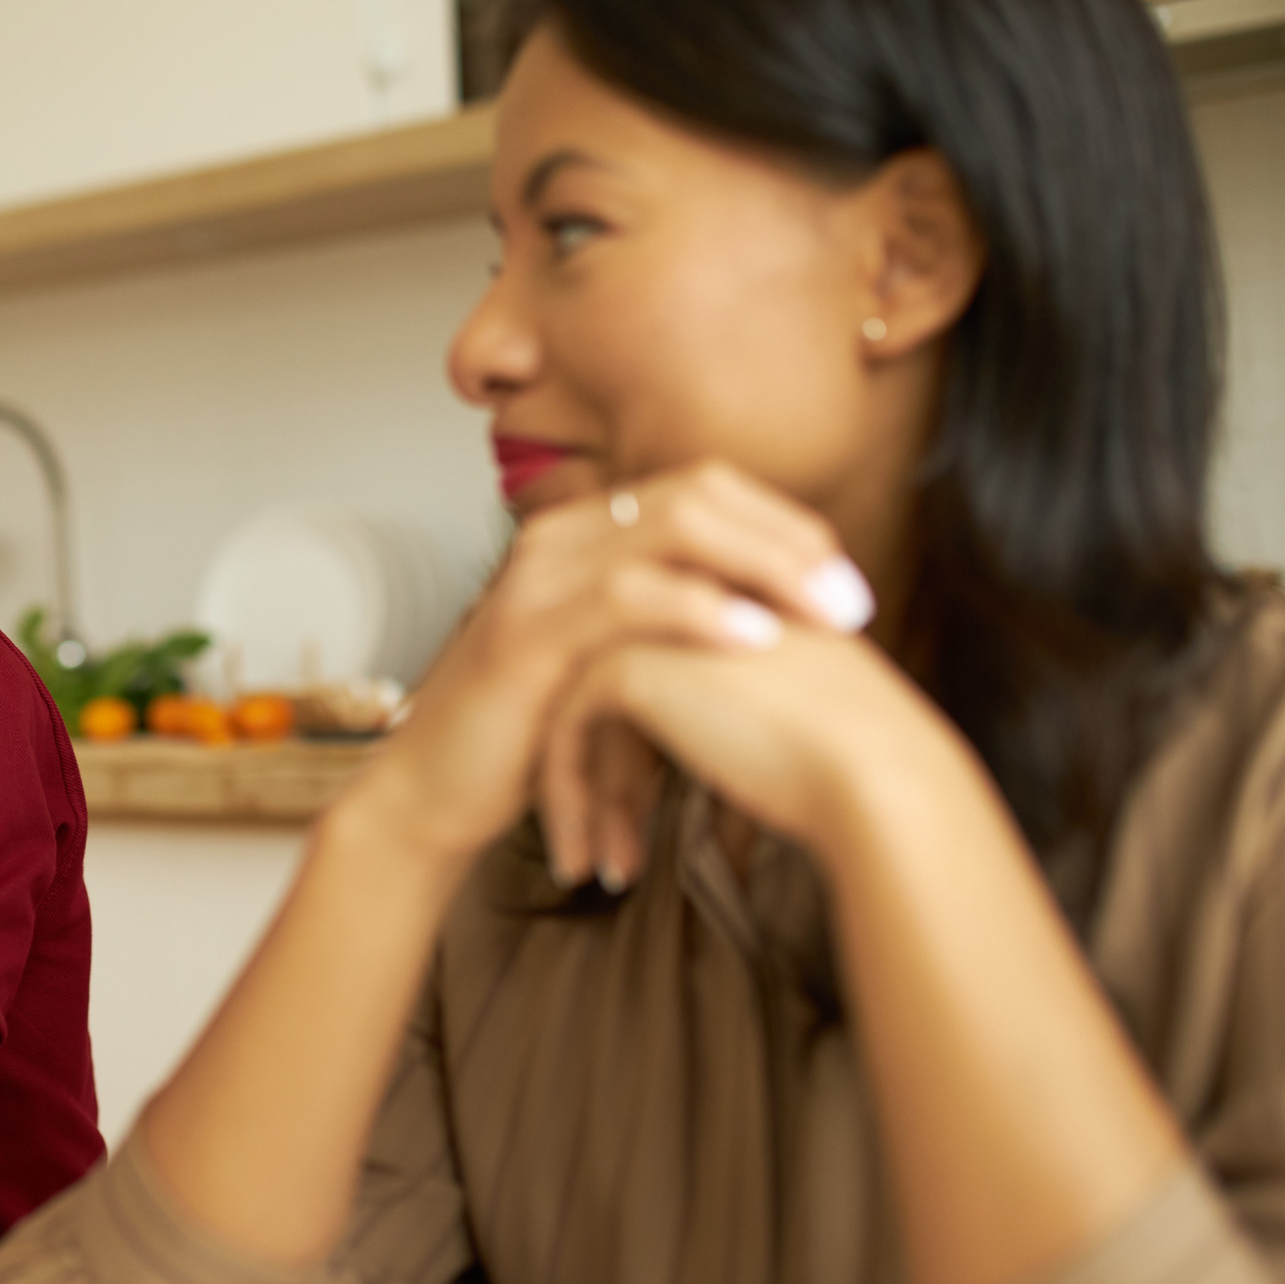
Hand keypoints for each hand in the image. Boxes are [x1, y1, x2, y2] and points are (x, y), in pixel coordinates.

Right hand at [352, 461, 873, 868]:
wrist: (433, 793)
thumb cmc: (527, 738)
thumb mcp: (608, 666)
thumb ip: (667, 628)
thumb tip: (768, 621)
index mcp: (584, 537)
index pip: (703, 490)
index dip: (781, 524)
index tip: (842, 578)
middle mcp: (561, 539)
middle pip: (698, 496)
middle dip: (787, 541)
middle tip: (851, 599)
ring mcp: (539, 578)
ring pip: (670, 529)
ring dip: (762, 567)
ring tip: (824, 615)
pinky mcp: (526, 631)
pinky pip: (625, 596)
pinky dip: (698, 610)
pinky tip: (755, 638)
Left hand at [536, 623, 961, 883]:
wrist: (876, 772)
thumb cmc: (860, 767)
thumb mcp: (796, 724)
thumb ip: (744, 724)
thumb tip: (717, 783)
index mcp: (740, 601)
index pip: (664, 670)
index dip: (644, 754)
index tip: (645, 819)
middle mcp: (694, 596)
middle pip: (619, 690)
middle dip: (609, 779)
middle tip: (614, 853)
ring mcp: (655, 622)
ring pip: (582, 708)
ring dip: (585, 796)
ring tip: (600, 869)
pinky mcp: (628, 663)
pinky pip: (566, 727)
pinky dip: (568, 796)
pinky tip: (584, 865)